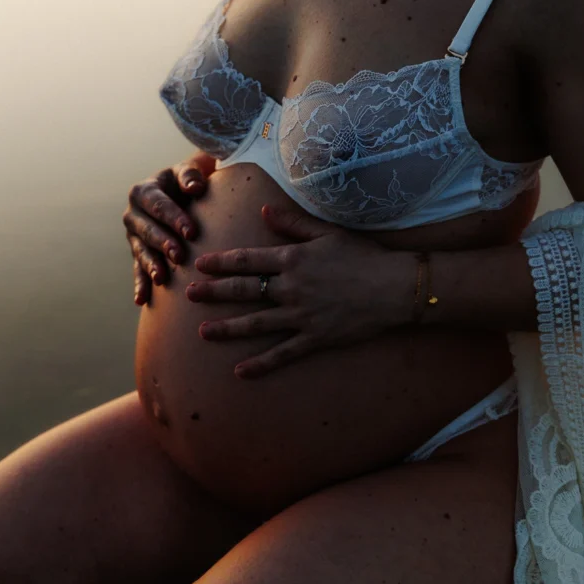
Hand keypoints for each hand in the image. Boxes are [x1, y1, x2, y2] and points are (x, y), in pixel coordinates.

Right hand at [123, 153, 214, 305]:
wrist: (179, 194)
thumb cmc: (186, 182)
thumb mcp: (187, 173)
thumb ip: (190, 176)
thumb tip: (195, 188)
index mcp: (143, 192)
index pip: (158, 205)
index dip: (174, 218)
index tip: (192, 232)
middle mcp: (134, 214)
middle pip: (147, 230)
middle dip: (163, 243)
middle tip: (180, 255)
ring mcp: (134, 236)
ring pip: (141, 252)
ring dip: (151, 265)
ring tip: (162, 278)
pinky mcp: (138, 254)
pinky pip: (138, 270)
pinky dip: (140, 284)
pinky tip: (142, 300)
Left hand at [190, 204, 414, 378]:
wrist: (394, 287)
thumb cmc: (363, 255)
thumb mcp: (328, 232)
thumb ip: (293, 224)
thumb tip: (265, 212)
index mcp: (294, 259)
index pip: (248, 260)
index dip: (221, 262)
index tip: (199, 264)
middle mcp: (292, 288)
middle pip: (245, 290)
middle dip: (214, 292)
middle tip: (189, 295)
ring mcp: (302, 316)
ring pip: (257, 324)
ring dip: (228, 328)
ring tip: (203, 332)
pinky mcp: (315, 338)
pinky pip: (283, 354)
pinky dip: (261, 364)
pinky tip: (240, 371)